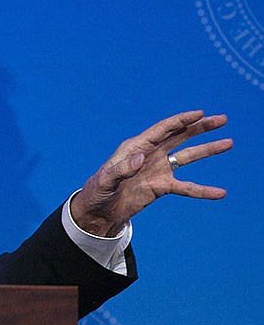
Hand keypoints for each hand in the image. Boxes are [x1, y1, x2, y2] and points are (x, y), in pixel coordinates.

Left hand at [71, 111, 232, 236]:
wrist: (99, 210)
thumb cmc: (97, 191)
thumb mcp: (105, 180)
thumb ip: (121, 169)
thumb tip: (140, 158)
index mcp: (135, 146)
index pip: (162, 129)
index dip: (181, 121)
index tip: (200, 114)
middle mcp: (150, 154)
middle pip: (179, 137)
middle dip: (199, 127)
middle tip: (221, 119)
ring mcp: (158, 169)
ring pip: (187, 157)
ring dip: (207, 149)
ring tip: (228, 142)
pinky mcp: (161, 186)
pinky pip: (186, 187)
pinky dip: (202, 190)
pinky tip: (220, 193)